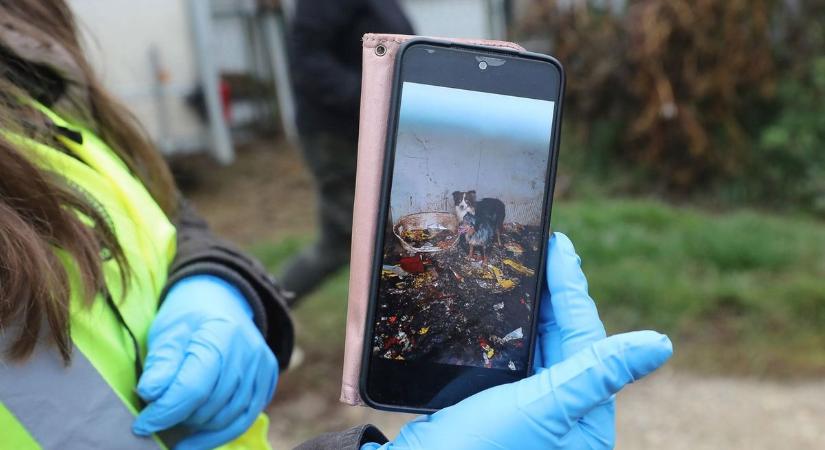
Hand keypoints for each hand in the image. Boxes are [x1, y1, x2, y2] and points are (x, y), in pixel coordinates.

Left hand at [132, 275, 277, 449]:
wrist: (220, 298)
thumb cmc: (188, 316)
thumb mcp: (167, 332)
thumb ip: (160, 364)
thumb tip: (151, 395)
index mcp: (220, 335)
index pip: (193, 388)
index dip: (165, 412)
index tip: (142, 425)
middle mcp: (246, 352)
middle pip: (211, 405)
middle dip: (179, 418)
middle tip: (158, 417)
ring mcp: (261, 365)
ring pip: (228, 416)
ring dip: (199, 426)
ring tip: (177, 421)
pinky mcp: (267, 377)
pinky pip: (246, 417)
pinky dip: (221, 433)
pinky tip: (198, 439)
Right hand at [364, 232, 672, 449]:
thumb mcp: (544, 409)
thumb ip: (597, 371)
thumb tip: (661, 344)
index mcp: (582, 418)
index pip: (585, 338)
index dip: (571, 287)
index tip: (559, 243)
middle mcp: (558, 413)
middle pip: (561, 338)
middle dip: (551, 291)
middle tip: (537, 244)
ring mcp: (523, 410)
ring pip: (532, 344)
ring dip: (526, 306)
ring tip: (517, 265)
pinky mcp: (489, 406)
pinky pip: (505, 357)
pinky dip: (500, 328)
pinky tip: (491, 305)